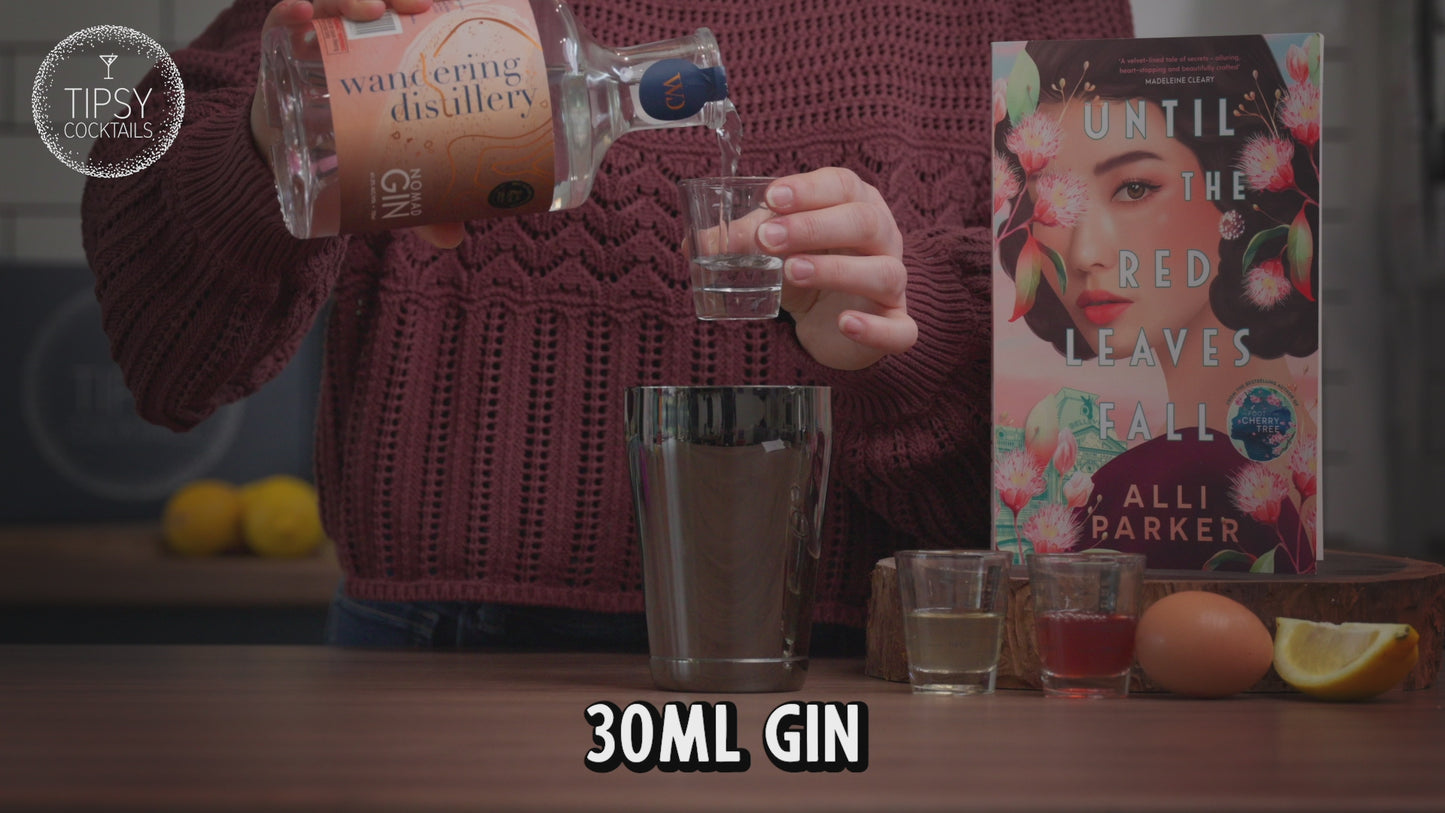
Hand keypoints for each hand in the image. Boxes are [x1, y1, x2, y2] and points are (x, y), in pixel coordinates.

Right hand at [250, 0, 465, 247]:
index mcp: (385, 58)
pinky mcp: (277, 55)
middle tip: (416, 6)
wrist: (287, 165)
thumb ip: (420, 205)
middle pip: (374, 2)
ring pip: (331, 3)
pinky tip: (300, 11)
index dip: (421, 3)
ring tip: (370, 9)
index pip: (406, 13)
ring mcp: (314, 44)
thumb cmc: (350, 154)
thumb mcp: (388, 176)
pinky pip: (279, 22)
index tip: (441, 6)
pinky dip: (287, 12)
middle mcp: (351, 42)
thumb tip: (453, 238)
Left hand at [756, 168, 916, 369]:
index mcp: (857, 205)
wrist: (831, 320)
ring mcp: (894, 284)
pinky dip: (874, 328)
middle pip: (864, 222)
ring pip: (883, 272)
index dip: (808, 189)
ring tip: (792, 272)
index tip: (771, 198)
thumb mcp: (775, 248)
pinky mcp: (897, 325)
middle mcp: (884, 239)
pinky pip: (899, 329)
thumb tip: (692, 244)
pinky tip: (844, 323)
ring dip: (837, 271)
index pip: (842, 185)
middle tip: (768, 239)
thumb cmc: (808, 266)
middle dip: (815, 227)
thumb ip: (740, 241)